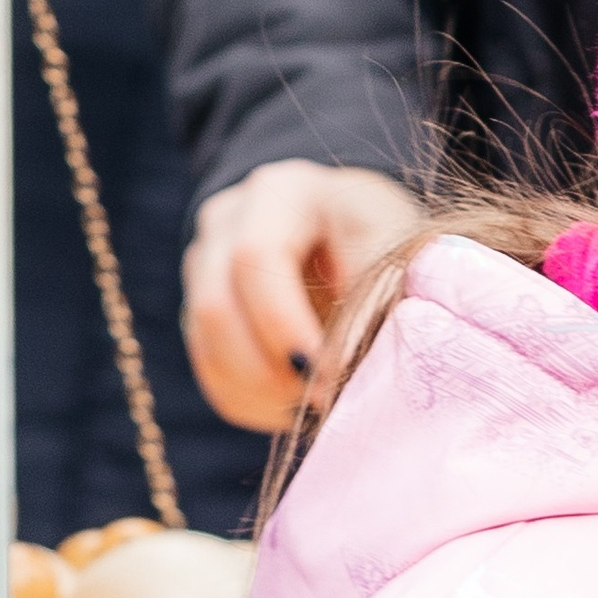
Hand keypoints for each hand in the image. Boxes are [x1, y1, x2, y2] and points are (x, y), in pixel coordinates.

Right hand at [183, 159, 422, 429]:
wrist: (354, 235)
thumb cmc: (382, 239)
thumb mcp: (395, 255)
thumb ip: (371, 304)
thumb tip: (342, 375)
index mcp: (281, 193)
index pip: (254, 257)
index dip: (286, 325)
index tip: (331, 374)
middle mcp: (225, 224)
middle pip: (215, 308)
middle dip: (269, 371)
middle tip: (325, 400)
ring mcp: (203, 271)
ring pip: (207, 350)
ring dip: (263, 394)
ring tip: (319, 404)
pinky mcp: (203, 318)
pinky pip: (214, 377)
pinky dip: (257, 404)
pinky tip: (300, 404)